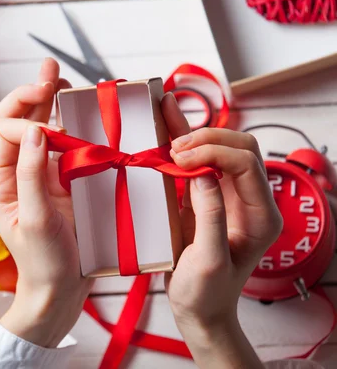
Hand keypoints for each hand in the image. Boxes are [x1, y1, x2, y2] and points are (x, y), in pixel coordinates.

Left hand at [0, 58, 92, 347]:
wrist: (62, 288)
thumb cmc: (43, 261)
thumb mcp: (34, 220)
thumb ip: (31, 175)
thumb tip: (34, 131)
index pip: (3, 132)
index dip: (26, 123)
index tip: (54, 130)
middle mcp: (15, 171)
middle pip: (17, 120)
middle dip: (32, 93)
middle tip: (50, 71)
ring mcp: (39, 172)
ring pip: (39, 126)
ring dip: (50, 100)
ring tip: (60, 77)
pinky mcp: (61, 178)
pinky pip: (63, 142)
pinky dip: (70, 121)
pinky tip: (76, 106)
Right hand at [162, 93, 282, 367]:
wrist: (200, 311)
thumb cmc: (205, 294)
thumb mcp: (208, 261)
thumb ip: (210, 215)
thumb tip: (200, 173)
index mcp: (260, 216)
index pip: (245, 164)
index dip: (213, 153)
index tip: (178, 159)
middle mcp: (250, 200)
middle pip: (239, 147)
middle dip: (206, 138)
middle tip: (172, 146)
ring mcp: (230, 196)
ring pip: (221, 147)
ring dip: (194, 132)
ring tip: (165, 114)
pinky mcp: (209, 196)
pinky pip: (201, 161)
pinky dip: (184, 142)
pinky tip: (167, 125)